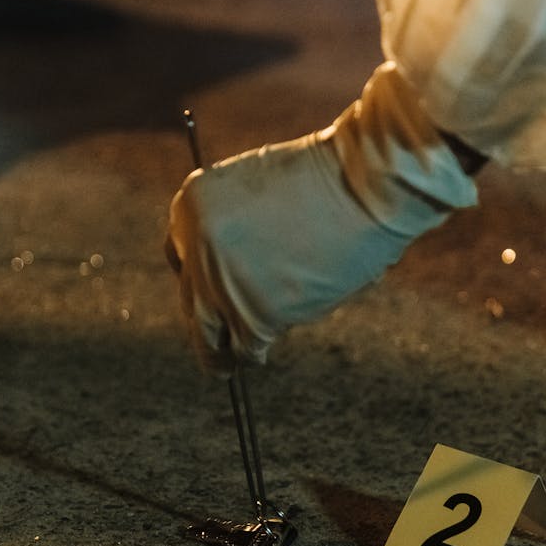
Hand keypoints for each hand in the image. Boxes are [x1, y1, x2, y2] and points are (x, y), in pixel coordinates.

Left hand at [165, 62, 479, 371]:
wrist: (364, 184)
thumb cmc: (330, 180)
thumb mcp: (260, 189)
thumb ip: (237, 225)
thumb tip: (234, 273)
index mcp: (192, 206)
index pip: (181, 258)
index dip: (198, 282)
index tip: (209, 299)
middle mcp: (194, 245)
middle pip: (192, 302)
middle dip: (207, 323)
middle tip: (217, 344)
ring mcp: (221, 282)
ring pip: (210, 334)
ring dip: (221, 353)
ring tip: (229, 364)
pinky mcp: (254, 314)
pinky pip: (248, 347)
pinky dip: (255, 353)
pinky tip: (260, 354)